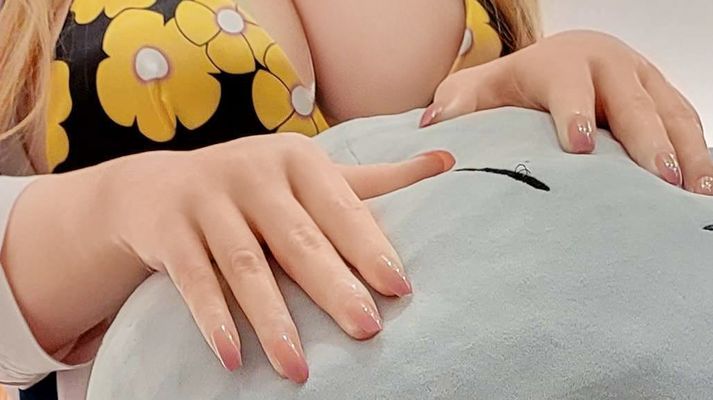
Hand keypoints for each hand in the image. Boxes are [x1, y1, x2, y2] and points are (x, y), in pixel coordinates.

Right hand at [92, 134, 452, 381]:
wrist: (158, 186)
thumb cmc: (255, 185)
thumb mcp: (309, 174)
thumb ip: (374, 178)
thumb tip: (449, 159)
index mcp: (296, 159)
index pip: (341, 207)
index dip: (370, 248)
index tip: (400, 289)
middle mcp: (252, 173)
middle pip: (298, 239)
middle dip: (332, 287)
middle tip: (367, 330)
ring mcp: (206, 199)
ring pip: (245, 265)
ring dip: (272, 319)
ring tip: (298, 369)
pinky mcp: (169, 231)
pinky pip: (194, 280)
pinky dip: (213, 319)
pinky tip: (233, 358)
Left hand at [420, 30, 712, 194]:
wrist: (553, 65)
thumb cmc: (512, 86)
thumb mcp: (477, 91)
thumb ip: (456, 105)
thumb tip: (434, 127)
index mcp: (560, 61)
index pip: (569, 85)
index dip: (574, 112)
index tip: (578, 146)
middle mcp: (608, 64)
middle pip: (631, 100)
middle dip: (647, 138)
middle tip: (658, 176)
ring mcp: (641, 79)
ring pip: (670, 111)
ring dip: (687, 150)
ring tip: (695, 191)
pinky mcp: (662, 96)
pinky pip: (687, 122)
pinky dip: (700, 153)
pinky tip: (704, 189)